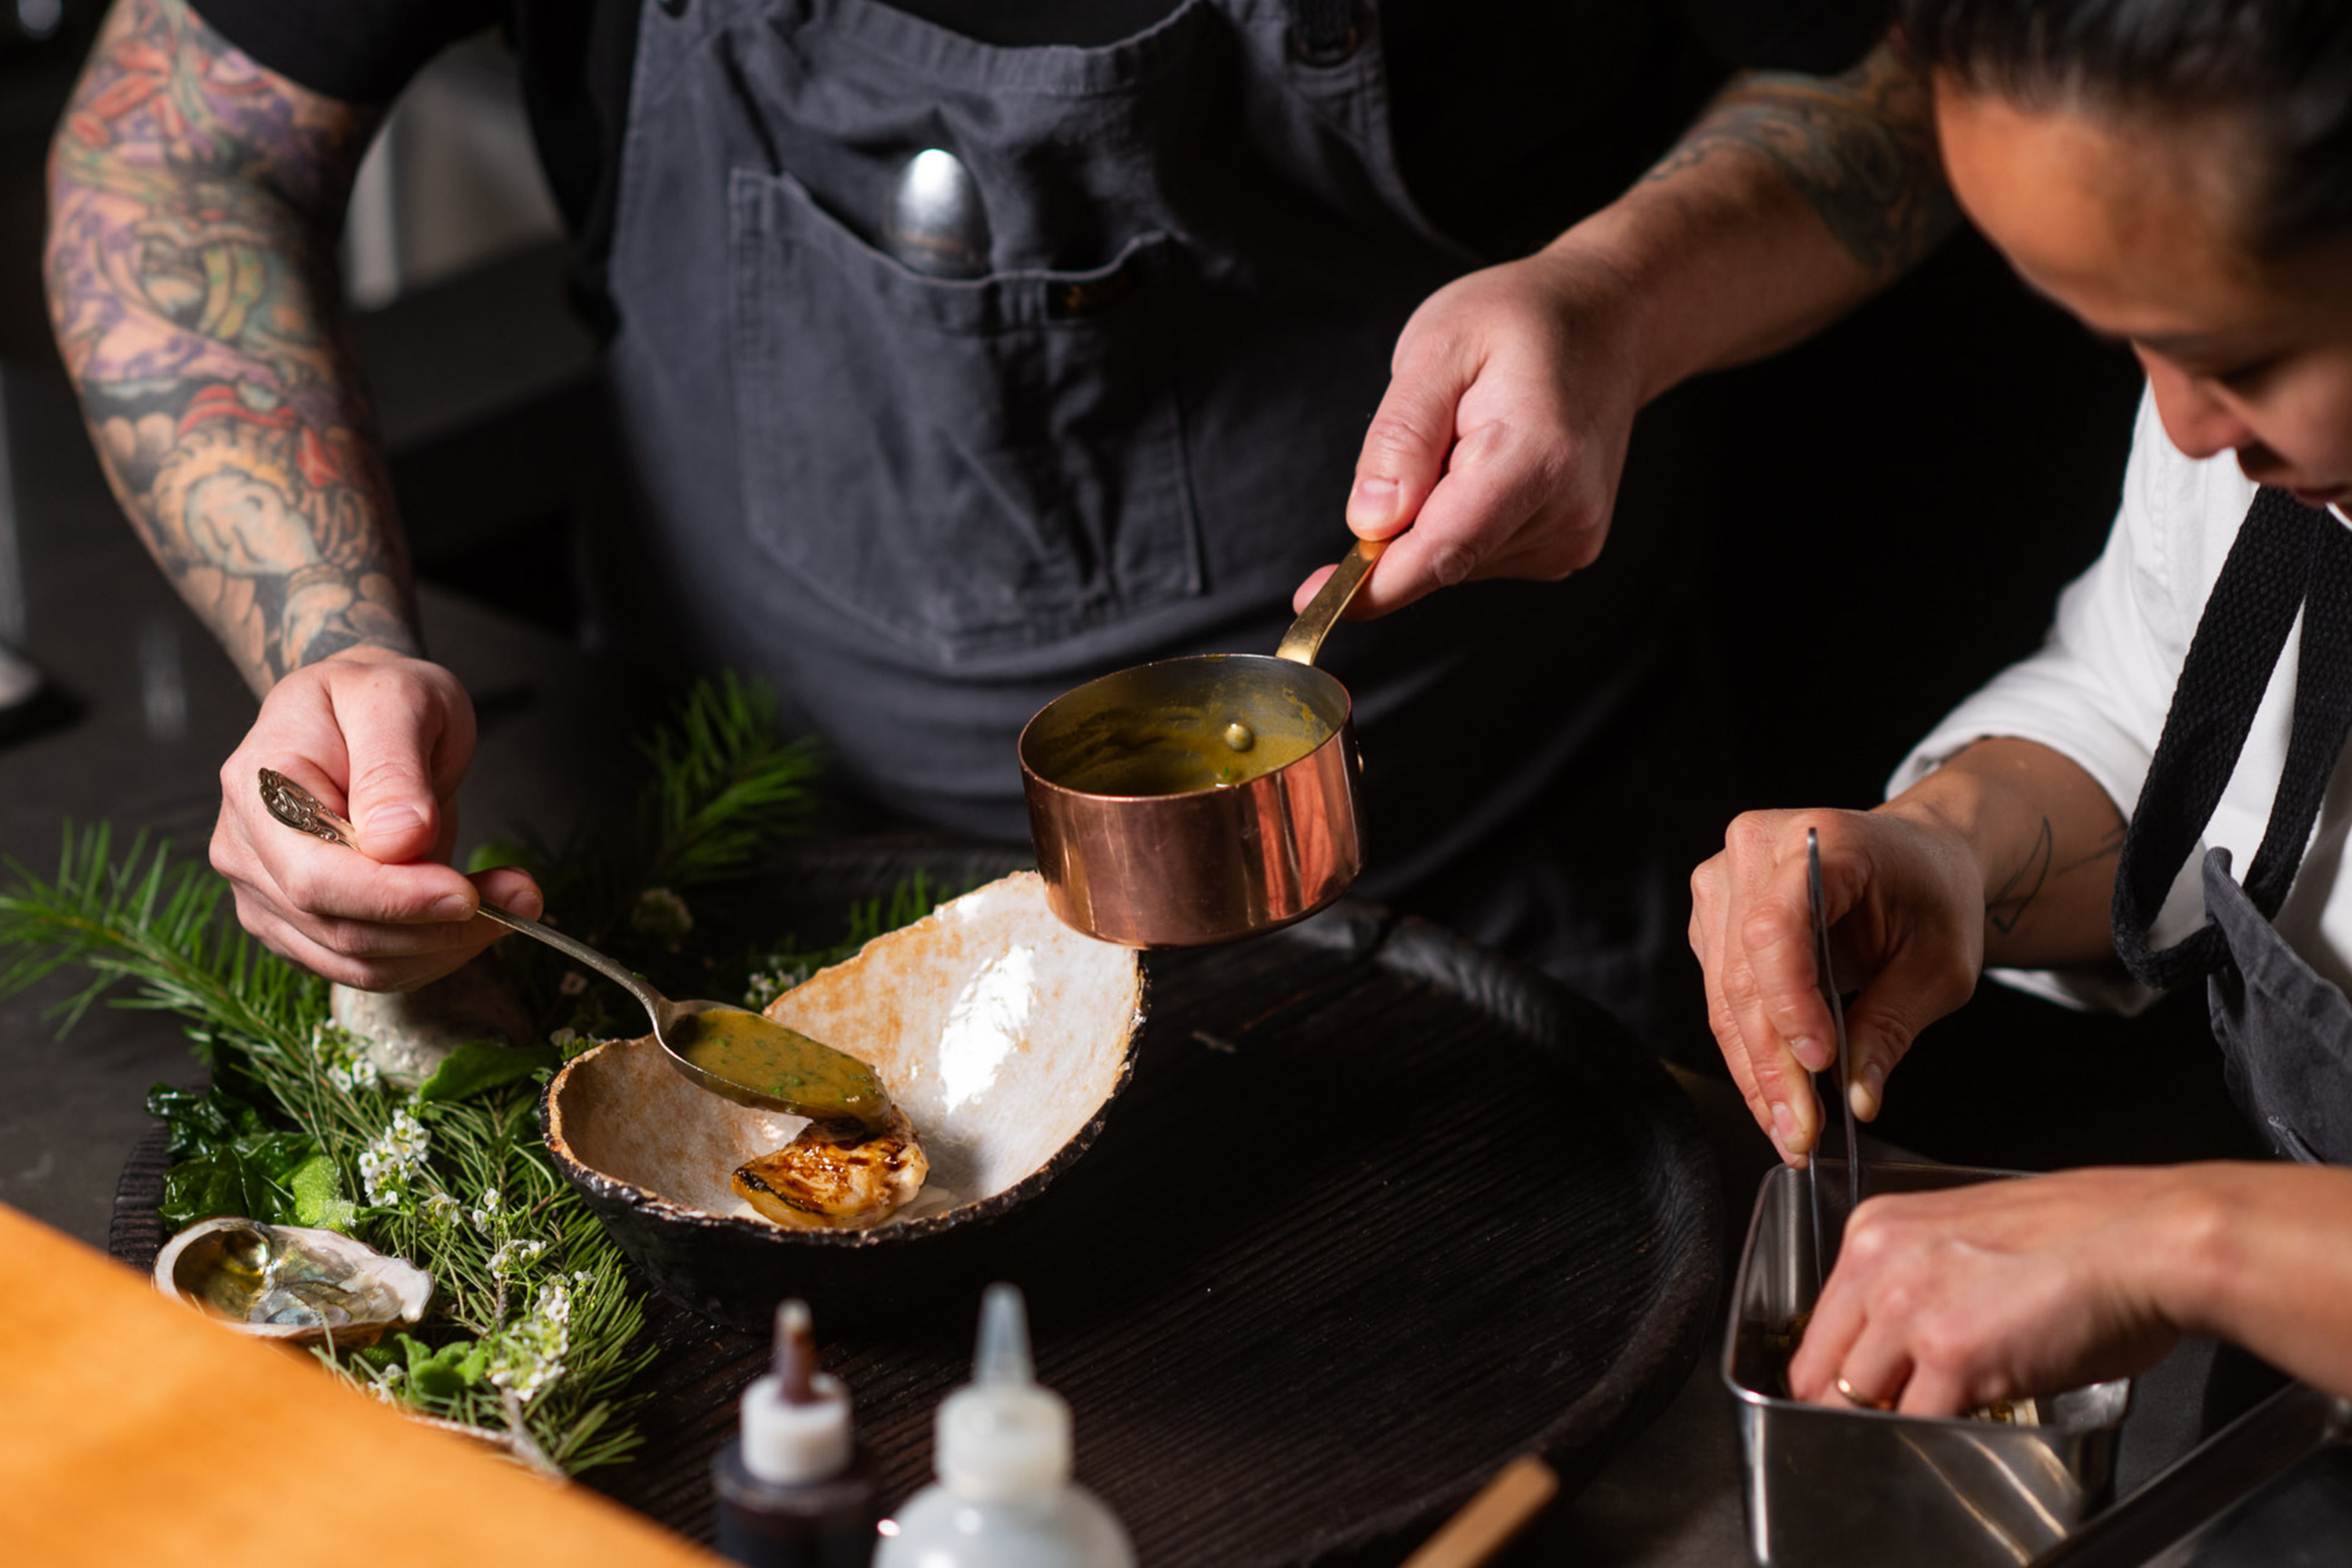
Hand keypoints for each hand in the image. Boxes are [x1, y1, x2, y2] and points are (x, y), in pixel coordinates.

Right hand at [209, 648, 542, 990]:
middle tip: (520, 897)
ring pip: (358, 962)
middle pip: (338, 930)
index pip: (314, 876)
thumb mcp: (398, 700)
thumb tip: (398, 841)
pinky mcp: (302, 927)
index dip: (393, 899)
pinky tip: (477, 917)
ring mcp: (267, 896)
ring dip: (446, 946)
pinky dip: (433, 954)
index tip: (467, 895)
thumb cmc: (378, 697)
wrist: (365, 714)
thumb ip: (393, 767)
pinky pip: (369, 966)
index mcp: (257, 787)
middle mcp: (246, 850)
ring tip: (513, 900)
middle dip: (438, 927)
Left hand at [1292, 246, 1643, 616]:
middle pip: (1443, 558)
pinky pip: (1481, 554)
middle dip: (1404, 521)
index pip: (1442, 550)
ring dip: (1436, 514)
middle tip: (1428, 433)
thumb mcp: (1440, 346)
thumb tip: (1369, 523)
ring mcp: (1574, 535)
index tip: (1312, 601)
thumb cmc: (1522, 321)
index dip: (1373, 585)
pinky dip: (1463, 519)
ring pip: (1458, 560)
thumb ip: (1401, 437)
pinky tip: (1486, 463)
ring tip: (1471, 436)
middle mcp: (1566, 511)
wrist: (1610, 322)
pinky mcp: (1568, 547)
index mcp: (1535, 458)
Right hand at [1688, 806, 1982, 1163]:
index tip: (1821, 1063)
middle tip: (1802, 1131)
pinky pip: (1719, 998)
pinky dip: (1748, 1052)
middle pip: (1743, 973)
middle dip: (1773, 1063)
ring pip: (1723, 997)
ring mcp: (1723, 882)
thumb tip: (1858, 1099)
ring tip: (1789, 1128)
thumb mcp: (1940, 965)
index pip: (1776, 927)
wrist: (1916, 858)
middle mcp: (1755, 849)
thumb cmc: (1932, 895)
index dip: (1789, 1001)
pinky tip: (1776, 1092)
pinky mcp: (1712, 918)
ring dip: (1755, 1070)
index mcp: (1821, 841)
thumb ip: (1892, 1027)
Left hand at [1790, 1169, 2190, 1415]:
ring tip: (1932, 1426)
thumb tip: (1902, 1342)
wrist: (2148, 1241)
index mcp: (1877, 1230)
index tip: (1859, 1394)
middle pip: (1822, 1368)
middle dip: (1847, 1408)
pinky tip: (1963, 1429)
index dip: (1838, 1371)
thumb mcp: (1967, 1241)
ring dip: (1888, 1425)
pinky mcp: (1949, 1355)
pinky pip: (1913, 1423)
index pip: (1821, 1325)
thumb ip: (1919, 1283)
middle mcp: (1879, 1262)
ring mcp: (1908, 1309)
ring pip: (1856, 1401)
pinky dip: (1930, 1440)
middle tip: (1884, 1426)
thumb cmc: (2087, 1238)